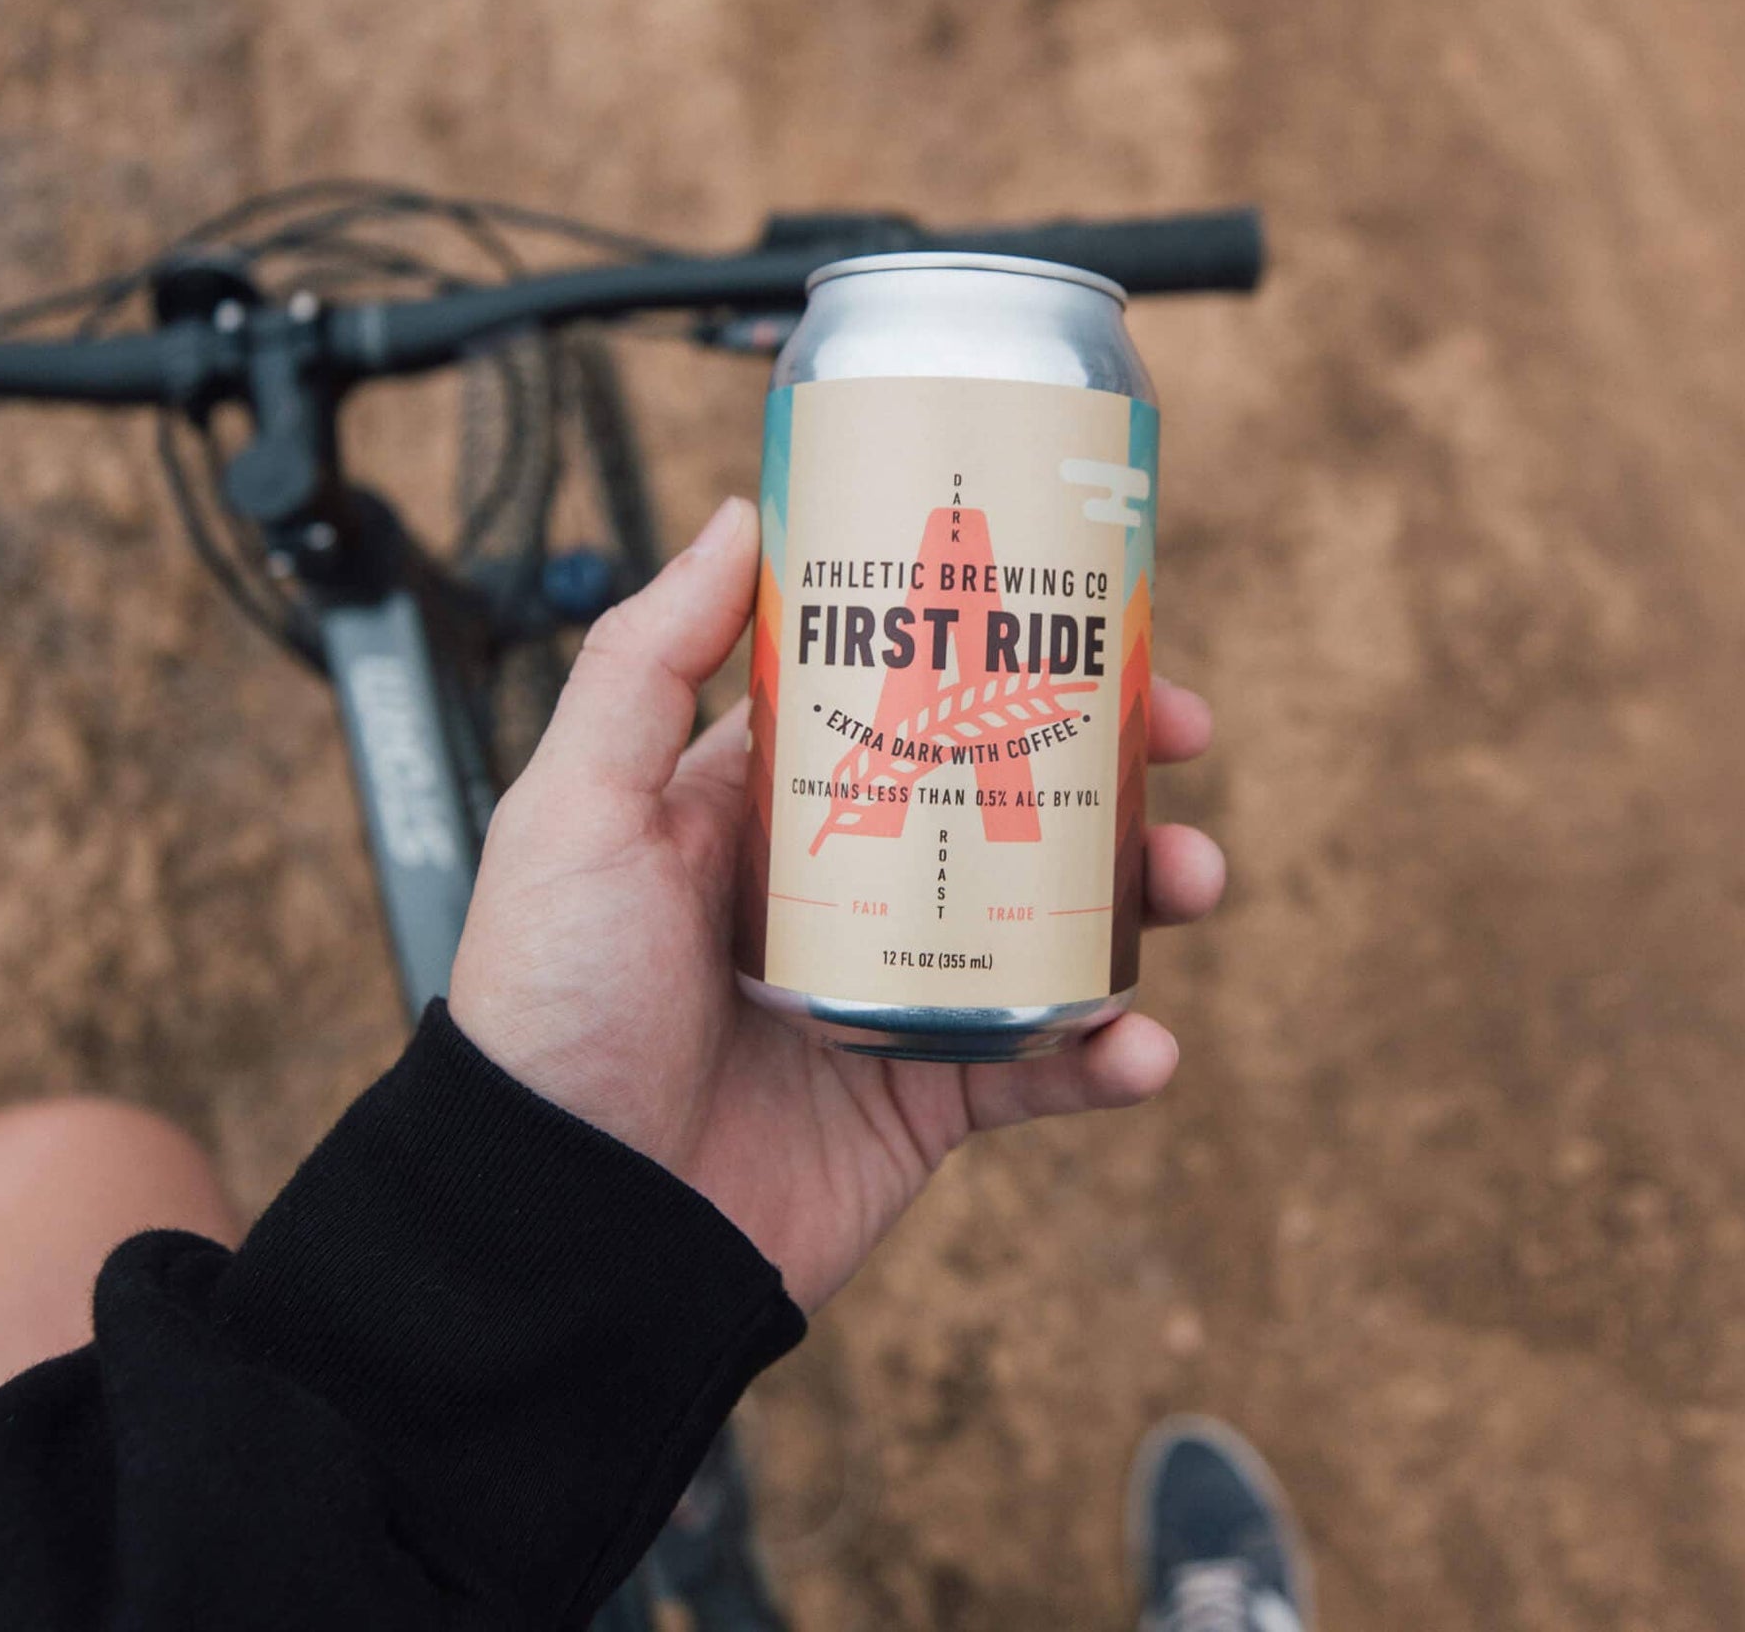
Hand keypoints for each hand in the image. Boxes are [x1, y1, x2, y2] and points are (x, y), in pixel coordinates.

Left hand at [449, 497, 1224, 1311]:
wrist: (569, 1227)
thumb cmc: (553, 1006)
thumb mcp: (578, 809)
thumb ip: (648, 662)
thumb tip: (743, 517)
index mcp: (769, 803)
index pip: (907, 696)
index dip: (999, 650)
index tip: (1088, 610)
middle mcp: (845, 883)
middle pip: (1007, 793)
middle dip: (1108, 760)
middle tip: (1183, 734)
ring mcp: (896, 990)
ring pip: (1051, 919)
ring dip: (1140, 894)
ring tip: (1191, 878)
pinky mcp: (928, 1097)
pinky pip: (1045, 1067)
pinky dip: (1110, 1058)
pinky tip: (1142, 1051)